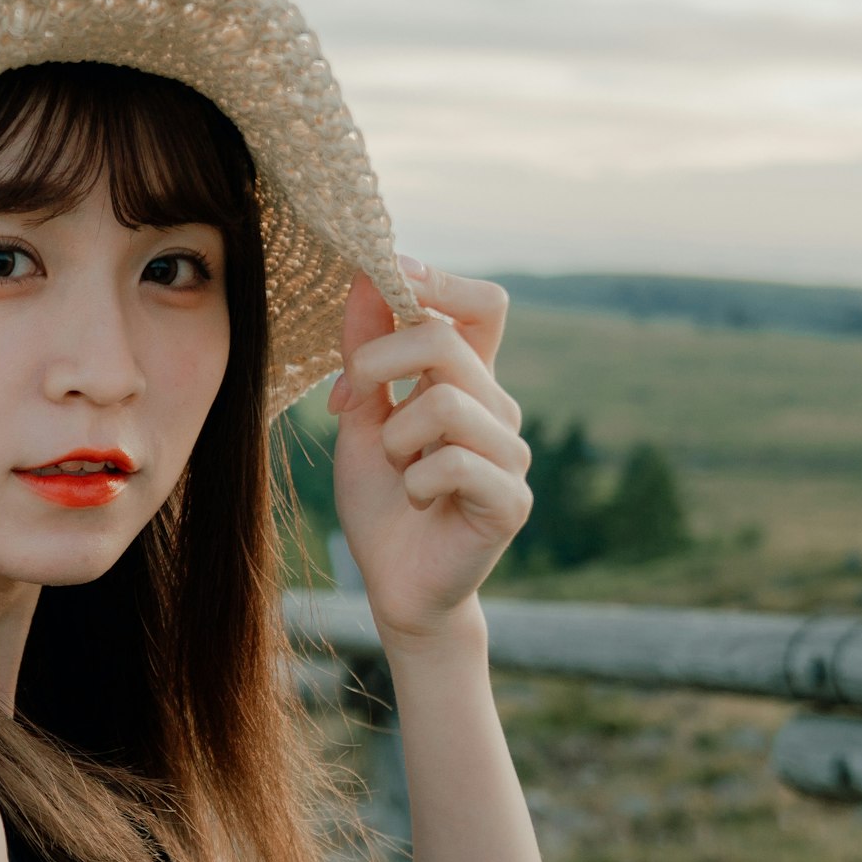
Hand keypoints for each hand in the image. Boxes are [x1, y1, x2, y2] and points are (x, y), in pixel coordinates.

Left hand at [328, 259, 528, 643]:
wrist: (396, 585)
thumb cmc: (382, 501)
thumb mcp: (360, 416)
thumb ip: (366, 352)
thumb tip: (365, 277)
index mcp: (468, 381)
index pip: (482, 305)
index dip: (440, 281)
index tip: (388, 277)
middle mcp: (497, 409)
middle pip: (445, 341)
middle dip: (378, 360)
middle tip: (349, 398)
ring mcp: (510, 454)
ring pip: (444, 403)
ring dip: (394, 437)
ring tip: (395, 467)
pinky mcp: (511, 500)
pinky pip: (454, 463)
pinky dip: (415, 481)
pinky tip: (416, 500)